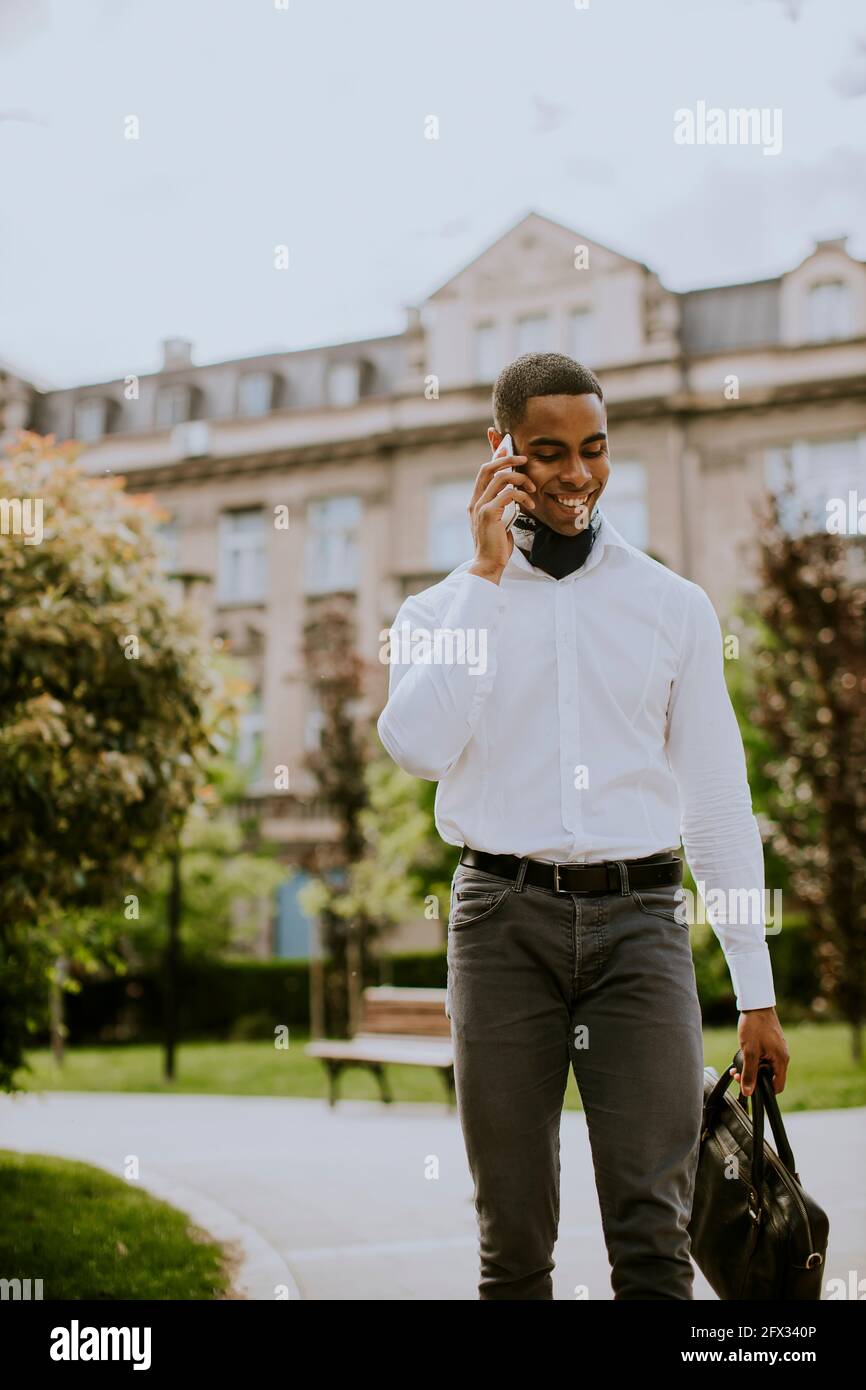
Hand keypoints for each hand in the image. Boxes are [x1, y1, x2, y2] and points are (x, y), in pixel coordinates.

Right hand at [467, 452, 535, 581]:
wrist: (489, 563)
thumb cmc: (497, 545)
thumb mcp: (498, 521)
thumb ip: (501, 505)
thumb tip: (513, 494)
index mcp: (476, 501)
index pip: (484, 472)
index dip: (495, 456)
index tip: (507, 446)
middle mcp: (475, 501)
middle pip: (488, 468)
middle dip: (507, 458)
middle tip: (524, 459)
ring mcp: (480, 506)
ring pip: (501, 478)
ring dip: (520, 478)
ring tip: (532, 487)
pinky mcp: (490, 513)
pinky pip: (509, 494)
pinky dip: (523, 496)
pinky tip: (530, 504)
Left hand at [730, 1006, 789, 1096]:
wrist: (756, 1004)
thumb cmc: (754, 1025)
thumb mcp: (749, 1051)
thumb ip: (749, 1073)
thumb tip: (748, 1092)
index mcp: (781, 1060)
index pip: (778, 1086)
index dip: (764, 1091)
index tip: (749, 1088)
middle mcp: (782, 1056)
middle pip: (770, 1077)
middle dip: (753, 1079)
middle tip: (738, 1075)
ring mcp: (777, 1050)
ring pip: (765, 1068)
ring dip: (751, 1069)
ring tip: (737, 1067)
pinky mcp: (772, 1044)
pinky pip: (764, 1058)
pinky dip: (753, 1060)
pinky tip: (742, 1056)